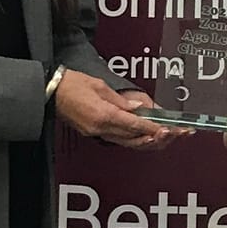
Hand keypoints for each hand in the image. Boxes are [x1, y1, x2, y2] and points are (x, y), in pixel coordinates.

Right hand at [54, 70, 179, 148]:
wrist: (50, 91)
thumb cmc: (71, 84)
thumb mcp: (99, 86)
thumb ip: (120, 100)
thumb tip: (137, 108)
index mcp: (103, 115)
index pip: (135, 125)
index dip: (154, 128)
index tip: (169, 129)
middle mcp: (101, 128)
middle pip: (135, 138)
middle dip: (158, 137)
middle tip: (176, 134)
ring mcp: (97, 133)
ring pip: (129, 143)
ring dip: (149, 141)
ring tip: (167, 137)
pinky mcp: (94, 133)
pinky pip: (119, 140)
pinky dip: (135, 139)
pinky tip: (146, 137)